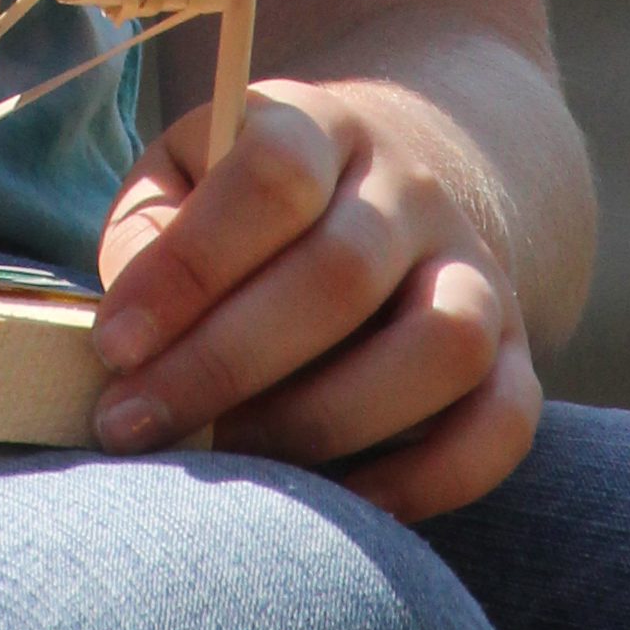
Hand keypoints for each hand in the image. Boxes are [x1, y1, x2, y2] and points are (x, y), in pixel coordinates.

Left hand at [86, 74, 541, 520]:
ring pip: (444, 344)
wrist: (403, 179)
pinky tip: (336, 504)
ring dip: (327, 420)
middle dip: (225, 365)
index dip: (189, 265)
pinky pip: (502, 427)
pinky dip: (425, 482)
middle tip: (136, 427)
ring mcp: (478, 270)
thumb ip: (146, 235)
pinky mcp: (515, 354)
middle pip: (342, 272)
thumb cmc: (253, 202)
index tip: (113, 345)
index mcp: (322, 126)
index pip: (273, 171)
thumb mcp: (186, 173)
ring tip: (236, 457)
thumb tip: (127, 340)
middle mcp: (413, 190)